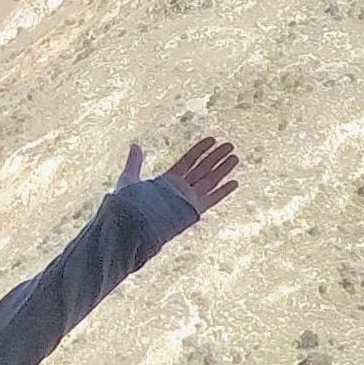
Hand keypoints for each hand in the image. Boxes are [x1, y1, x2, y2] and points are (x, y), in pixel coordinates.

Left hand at [121, 130, 240, 219]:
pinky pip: (211, 199)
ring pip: (209, 180)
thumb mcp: (129, 178)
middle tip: (230, 145)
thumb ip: (134, 162)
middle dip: (216, 157)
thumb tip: (135, 144)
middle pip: (202, 169)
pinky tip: (234, 183)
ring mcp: (187, 200)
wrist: (133, 224)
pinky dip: (223, 191)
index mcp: (166, 181)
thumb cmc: (128, 204)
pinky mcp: (192, 211)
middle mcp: (180, 190)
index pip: (188, 161)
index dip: (200, 150)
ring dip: (223, 169)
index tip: (212, 139)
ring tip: (235, 157)